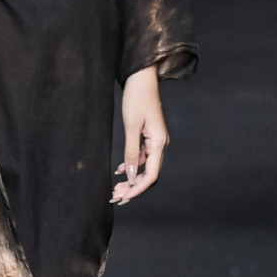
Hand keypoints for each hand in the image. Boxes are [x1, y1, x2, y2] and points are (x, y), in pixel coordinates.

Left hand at [111, 66, 168, 204]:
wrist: (141, 78)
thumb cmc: (136, 98)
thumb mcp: (131, 126)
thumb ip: (131, 151)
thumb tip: (131, 175)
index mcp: (158, 142)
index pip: (152, 175)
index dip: (138, 189)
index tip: (124, 197)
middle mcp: (160, 144)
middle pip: (150, 174)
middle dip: (134, 187)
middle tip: (116, 196)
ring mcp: (156, 140)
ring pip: (146, 167)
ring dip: (132, 179)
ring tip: (116, 187)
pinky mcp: (149, 136)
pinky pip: (143, 157)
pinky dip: (132, 165)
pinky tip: (120, 170)